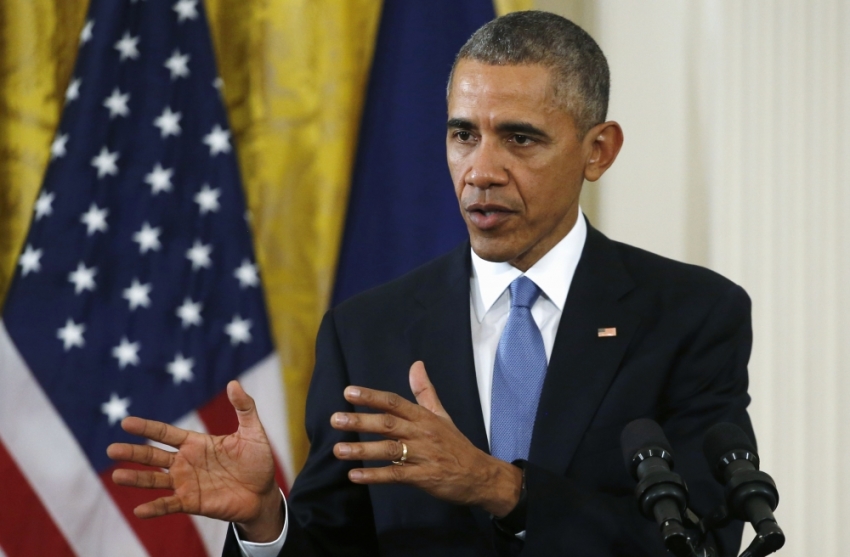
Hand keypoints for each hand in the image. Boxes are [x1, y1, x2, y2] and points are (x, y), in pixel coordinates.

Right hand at [106, 380, 283, 541]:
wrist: (264, 493)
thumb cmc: (258, 461)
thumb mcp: (253, 432)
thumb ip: (244, 408)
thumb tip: (234, 382)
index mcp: (196, 443)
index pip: (165, 433)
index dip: (147, 428)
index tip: (126, 423)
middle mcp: (186, 462)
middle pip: (153, 456)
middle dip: (133, 453)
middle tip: (111, 449)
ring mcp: (187, 483)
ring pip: (155, 480)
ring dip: (136, 479)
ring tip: (116, 476)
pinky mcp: (192, 502)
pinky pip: (169, 505)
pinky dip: (155, 508)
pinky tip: (140, 510)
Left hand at [331, 361, 521, 516]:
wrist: (480, 474)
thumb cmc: (456, 444)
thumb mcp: (442, 415)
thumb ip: (425, 391)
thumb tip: (416, 365)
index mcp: (424, 416)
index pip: (394, 402)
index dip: (371, 396)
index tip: (348, 392)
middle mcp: (421, 433)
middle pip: (388, 424)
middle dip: (361, 421)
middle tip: (335, 419)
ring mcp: (423, 455)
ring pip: (389, 450)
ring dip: (362, 450)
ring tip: (339, 450)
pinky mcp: (424, 477)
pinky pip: (396, 476)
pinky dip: (375, 476)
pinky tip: (355, 476)